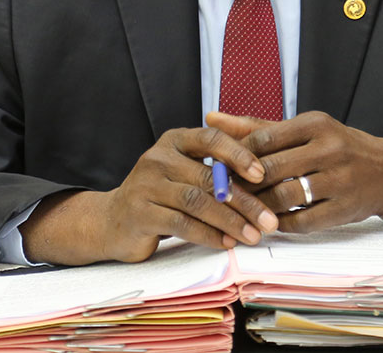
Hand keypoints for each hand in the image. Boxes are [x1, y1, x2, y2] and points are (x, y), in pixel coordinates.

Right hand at [21, 126, 278, 265]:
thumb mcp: (185, 170)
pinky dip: (208, 235)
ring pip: (197, 201)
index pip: (210, 138)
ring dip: (230, 221)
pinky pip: (181, 224)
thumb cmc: (162, 193)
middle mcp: (158, 157)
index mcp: (174, 140)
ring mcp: (146, 184)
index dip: (238, 154)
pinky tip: (227, 243)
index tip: (262, 174)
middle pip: (208, 176)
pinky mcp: (140, 213)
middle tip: (269, 219)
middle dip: (243, 200)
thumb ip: (216, 165)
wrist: (113, 220)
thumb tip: (264, 171)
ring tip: (253, 236)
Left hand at [206, 110, 382, 233]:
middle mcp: (329, 149)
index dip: (236, 155)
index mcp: (316, 124)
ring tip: (242, 210)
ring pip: (284, 198)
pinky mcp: (343, 210)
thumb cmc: (336, 146)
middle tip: (222, 193)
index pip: (263, 138)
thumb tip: (212, 117)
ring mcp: (339, 181)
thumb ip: (257, 126)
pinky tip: (269, 222)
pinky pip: (301, 222)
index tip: (220, 166)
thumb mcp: (303, 129)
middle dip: (242, 184)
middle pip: (270, 169)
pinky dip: (280, 224)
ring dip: (258, 207)